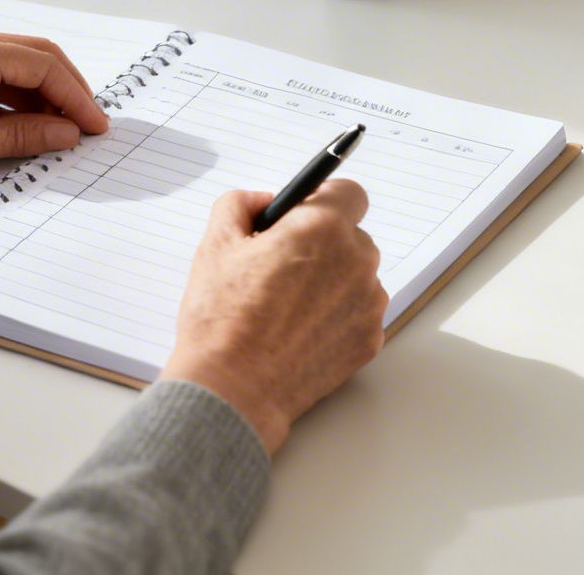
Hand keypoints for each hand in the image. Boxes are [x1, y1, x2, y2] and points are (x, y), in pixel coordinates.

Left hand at [0, 22, 109, 186]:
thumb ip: (19, 136)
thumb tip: (64, 133)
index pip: (45, 67)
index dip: (77, 99)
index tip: (95, 128)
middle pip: (35, 57)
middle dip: (66, 92)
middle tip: (87, 127)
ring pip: (13, 66)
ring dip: (39, 97)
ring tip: (56, 134)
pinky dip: (11, 98)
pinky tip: (18, 127)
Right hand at [159, 179, 387, 454]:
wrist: (233, 391)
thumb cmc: (222, 319)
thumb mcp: (215, 244)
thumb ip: (239, 204)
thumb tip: (262, 201)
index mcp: (323, 229)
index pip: (349, 193)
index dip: (323, 200)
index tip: (303, 215)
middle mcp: (357, 262)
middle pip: (352, 236)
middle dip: (322, 244)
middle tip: (281, 266)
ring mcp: (368, 305)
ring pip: (356, 276)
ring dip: (331, 281)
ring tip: (286, 307)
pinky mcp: (369, 341)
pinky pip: (357, 313)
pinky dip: (335, 316)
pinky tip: (298, 332)